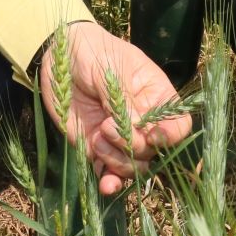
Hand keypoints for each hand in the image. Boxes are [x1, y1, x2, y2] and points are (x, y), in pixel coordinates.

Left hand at [38, 22, 192, 194]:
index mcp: (156, 97)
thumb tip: (138, 131)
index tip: (149, 133)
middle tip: (107, 126)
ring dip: (118, 161)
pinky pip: (110, 174)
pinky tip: (104, 183)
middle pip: (155, 152)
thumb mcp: (112, 70)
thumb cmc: (92, 52)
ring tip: (97, 139)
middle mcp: (143, 122)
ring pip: (135, 167)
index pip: (178, 126)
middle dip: (134, 146)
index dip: (168, 136)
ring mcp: (121, 138)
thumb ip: (125, 101)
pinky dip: (109, 182)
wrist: (58, 56)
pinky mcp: (98, 148)